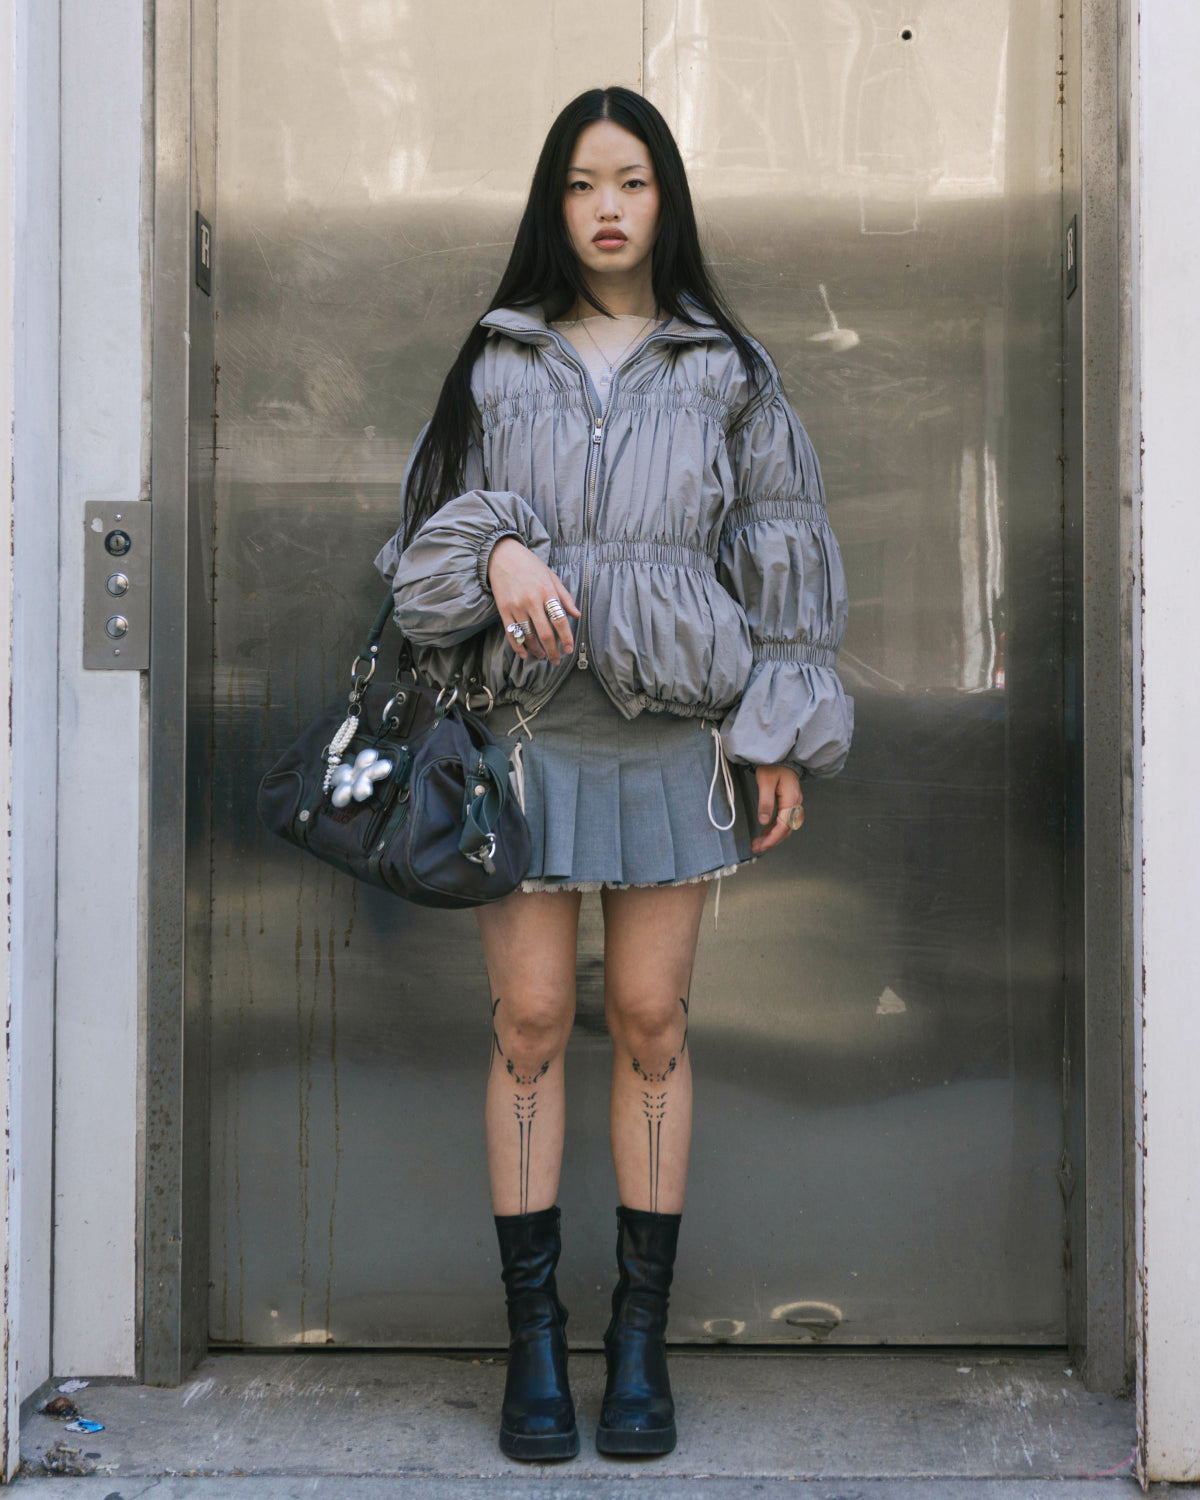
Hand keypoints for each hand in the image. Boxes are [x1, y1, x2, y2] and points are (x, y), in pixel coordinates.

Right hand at [487, 537, 581, 665]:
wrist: (502, 555)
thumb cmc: (530, 565)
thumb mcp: (551, 576)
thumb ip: (565, 597)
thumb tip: (576, 615)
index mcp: (547, 592)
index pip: (560, 621)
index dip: (566, 638)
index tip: (568, 650)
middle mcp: (532, 601)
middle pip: (545, 633)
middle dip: (552, 651)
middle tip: (556, 661)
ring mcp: (516, 606)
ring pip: (528, 636)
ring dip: (537, 650)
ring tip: (542, 655)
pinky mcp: (503, 610)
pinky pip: (512, 633)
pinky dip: (518, 647)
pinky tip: (525, 654)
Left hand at [750, 764, 803, 854]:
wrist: (781, 755)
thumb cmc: (773, 765)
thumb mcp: (765, 782)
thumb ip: (765, 802)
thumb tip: (763, 821)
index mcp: (791, 800)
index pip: (783, 826)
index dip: (772, 838)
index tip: (761, 846)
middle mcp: (795, 804)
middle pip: (786, 829)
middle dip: (772, 841)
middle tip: (757, 847)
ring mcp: (793, 804)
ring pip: (785, 827)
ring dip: (773, 836)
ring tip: (758, 843)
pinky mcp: (789, 803)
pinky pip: (783, 820)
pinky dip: (774, 828)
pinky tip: (764, 832)